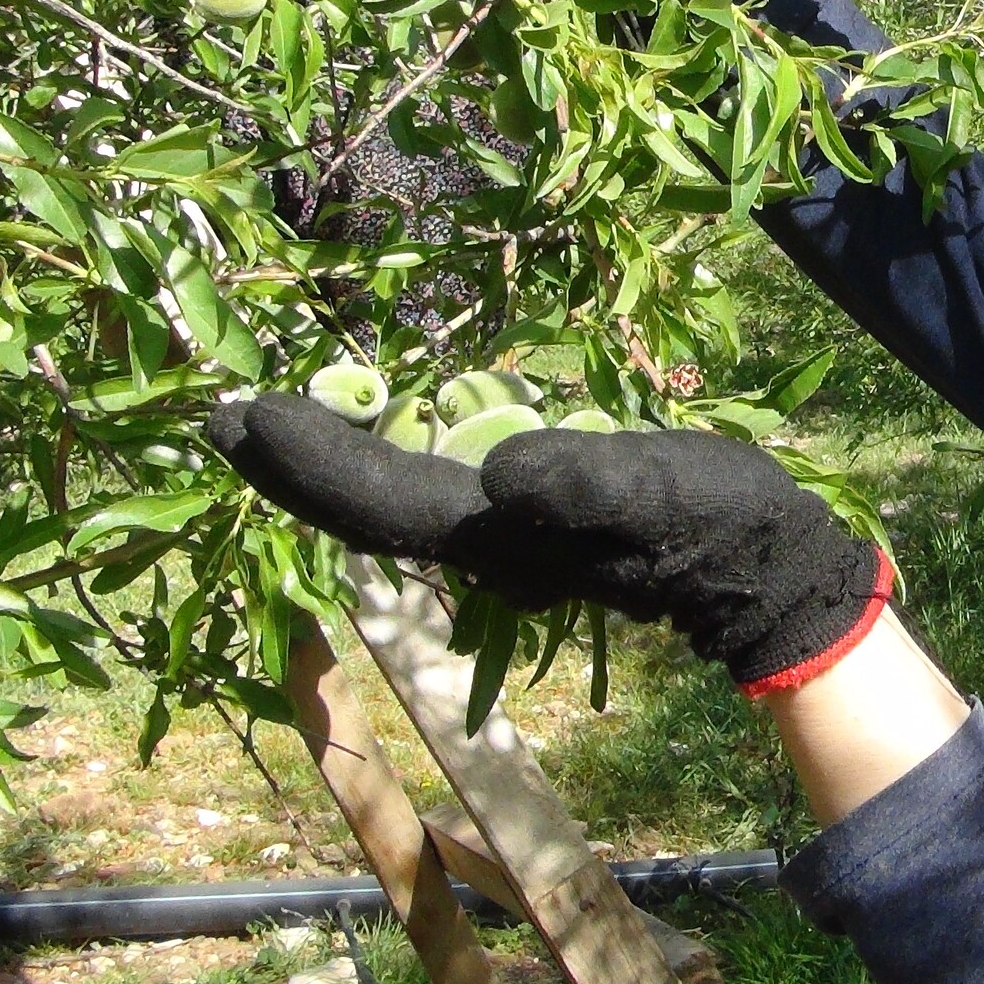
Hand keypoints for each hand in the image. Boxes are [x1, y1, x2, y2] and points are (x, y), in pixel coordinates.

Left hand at [206, 395, 890, 693]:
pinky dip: (374, 467)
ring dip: (323, 470)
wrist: (763, 571)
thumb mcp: (660, 487)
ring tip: (270, 430)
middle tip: (220, 418)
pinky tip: (367, 442)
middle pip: (362, 510)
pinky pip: (421, 496)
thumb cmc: (715, 521)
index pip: (379, 498)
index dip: (309, 459)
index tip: (244, 411)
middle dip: (289, 468)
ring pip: (385, 507)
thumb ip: (583, 481)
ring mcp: (503, 542)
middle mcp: (484, 547)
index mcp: (501, 535)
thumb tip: (498, 472)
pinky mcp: (526, 525)